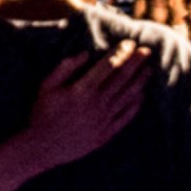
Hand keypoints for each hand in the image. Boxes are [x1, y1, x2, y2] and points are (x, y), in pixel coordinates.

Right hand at [23, 40, 151, 166]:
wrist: (42, 148)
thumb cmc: (42, 112)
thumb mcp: (47, 85)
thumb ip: (66, 67)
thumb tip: (86, 53)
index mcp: (82, 90)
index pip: (108, 65)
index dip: (121, 52)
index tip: (130, 43)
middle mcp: (97, 104)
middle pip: (122, 78)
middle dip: (136, 62)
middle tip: (147, 50)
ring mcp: (103, 120)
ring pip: (128, 97)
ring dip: (140, 81)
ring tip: (149, 70)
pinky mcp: (106, 134)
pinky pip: (126, 117)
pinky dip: (135, 105)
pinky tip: (141, 95)